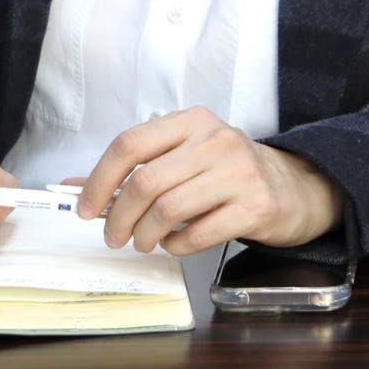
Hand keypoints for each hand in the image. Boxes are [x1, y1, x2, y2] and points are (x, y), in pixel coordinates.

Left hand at [78, 106, 338, 255]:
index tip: (87, 210)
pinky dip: (177, 247)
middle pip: (145, 182)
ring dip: (146, 236)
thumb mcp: (184, 157)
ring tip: (146, 242)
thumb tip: (74, 188)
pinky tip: (177, 243)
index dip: (99, 181)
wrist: (293, 187)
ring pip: (168, 210)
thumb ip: (134, 168)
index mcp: (193, 121)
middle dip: (118, 218)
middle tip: (114, 236)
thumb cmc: (228, 173)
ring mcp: (239, 172)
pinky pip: (197, 234)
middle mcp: (216, 140)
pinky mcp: (255, 205)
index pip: (131, 144)